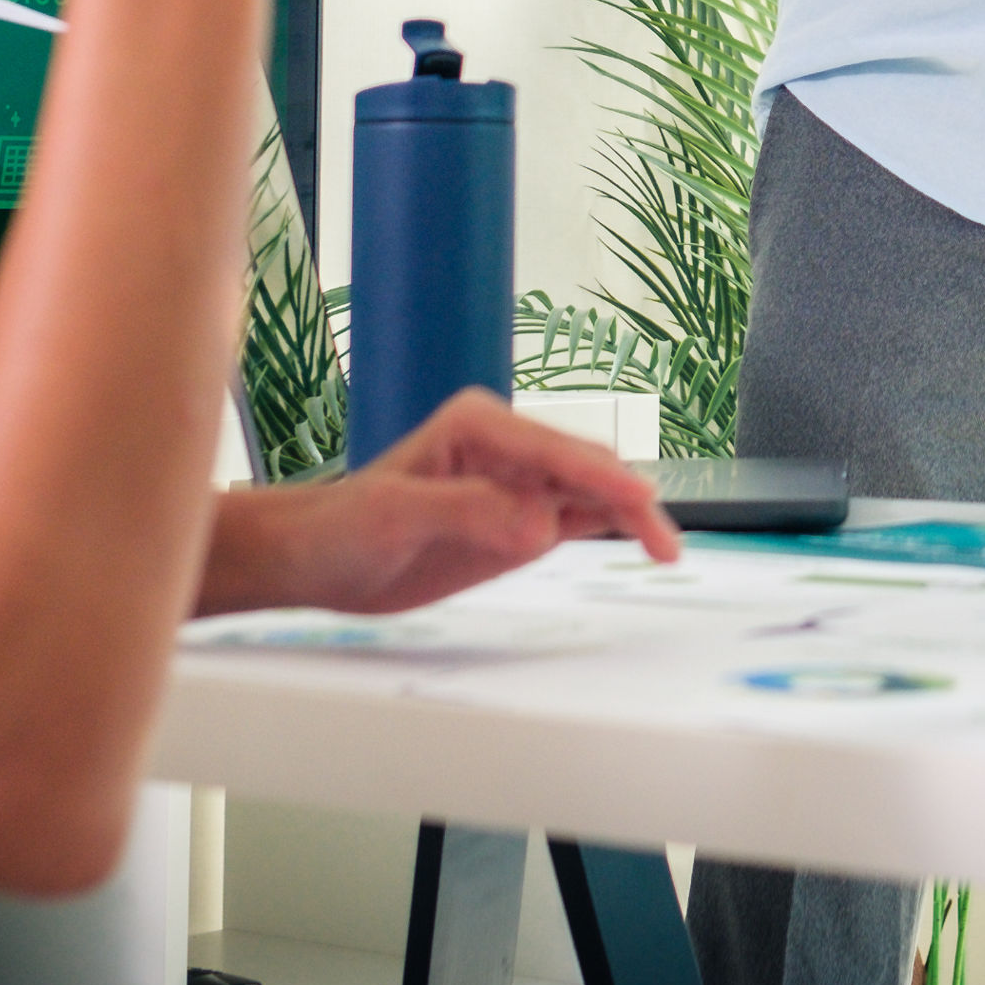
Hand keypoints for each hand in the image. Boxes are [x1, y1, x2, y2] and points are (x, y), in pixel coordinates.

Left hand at [195, 390, 680, 618]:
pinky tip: (644, 544)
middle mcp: (509, 445)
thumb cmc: (342, 527)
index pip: (555, 449)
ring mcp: (519, 483)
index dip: (601, 478)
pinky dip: (614, 527)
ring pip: (594, 492)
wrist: (317, 560)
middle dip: (628, 499)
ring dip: (631, 516)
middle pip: (587, 467)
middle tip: (664, 546)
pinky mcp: (521, 518)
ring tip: (667, 552)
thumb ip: (468, 512)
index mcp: (480, 423)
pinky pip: (580, 517)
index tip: (640, 503)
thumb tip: (541, 524)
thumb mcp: (394, 517)